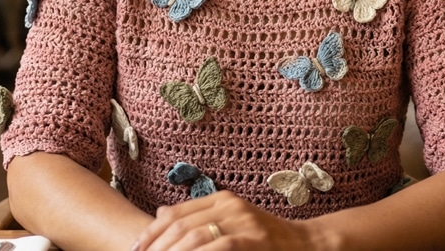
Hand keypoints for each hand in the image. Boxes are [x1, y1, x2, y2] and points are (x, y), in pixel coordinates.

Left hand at [132, 191, 326, 250]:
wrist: (308, 245)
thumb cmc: (268, 240)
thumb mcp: (233, 221)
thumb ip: (199, 217)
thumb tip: (159, 213)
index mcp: (222, 199)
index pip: (174, 214)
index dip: (151, 234)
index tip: (136, 250)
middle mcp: (230, 205)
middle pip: (179, 225)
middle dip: (156, 247)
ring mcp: (243, 220)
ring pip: (194, 237)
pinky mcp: (253, 238)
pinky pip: (218, 247)